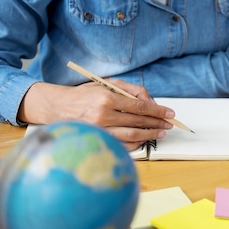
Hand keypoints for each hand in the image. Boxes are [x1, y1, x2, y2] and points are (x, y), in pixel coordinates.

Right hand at [20, 80, 175, 150]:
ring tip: (160, 133)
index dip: (158, 111)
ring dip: (149, 135)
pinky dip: (136, 143)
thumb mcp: (109, 84)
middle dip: (157, 123)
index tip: (169, 114)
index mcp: (107, 99)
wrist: (58, 107)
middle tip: (168, 124)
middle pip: (138, 122)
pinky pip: (121, 144)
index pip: (140, 107)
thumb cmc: (86, 94)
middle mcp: (103, 115)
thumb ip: (133, 91)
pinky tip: (144, 139)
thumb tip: (152, 103)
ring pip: (132, 135)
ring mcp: (99, 130)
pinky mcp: (97, 140)